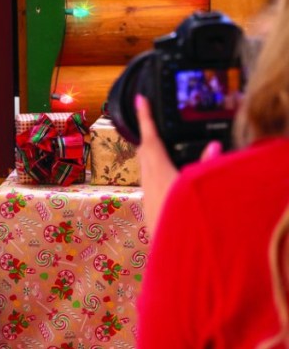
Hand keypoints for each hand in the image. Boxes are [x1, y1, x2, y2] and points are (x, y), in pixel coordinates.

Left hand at [135, 95, 220, 232]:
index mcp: (159, 172)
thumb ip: (206, 167)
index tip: (140, 100)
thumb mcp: (197, 189)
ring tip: (159, 142)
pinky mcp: (150, 207)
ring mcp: (147, 194)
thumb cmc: (182, 220)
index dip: (145, 118)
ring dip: (151, 152)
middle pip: (144, 150)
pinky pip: (150, 179)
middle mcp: (148, 180)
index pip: (150, 138)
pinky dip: (156, 169)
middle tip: (150, 118)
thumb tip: (214, 146)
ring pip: (146, 165)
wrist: (171, 254)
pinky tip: (166, 174)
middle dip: (147, 133)